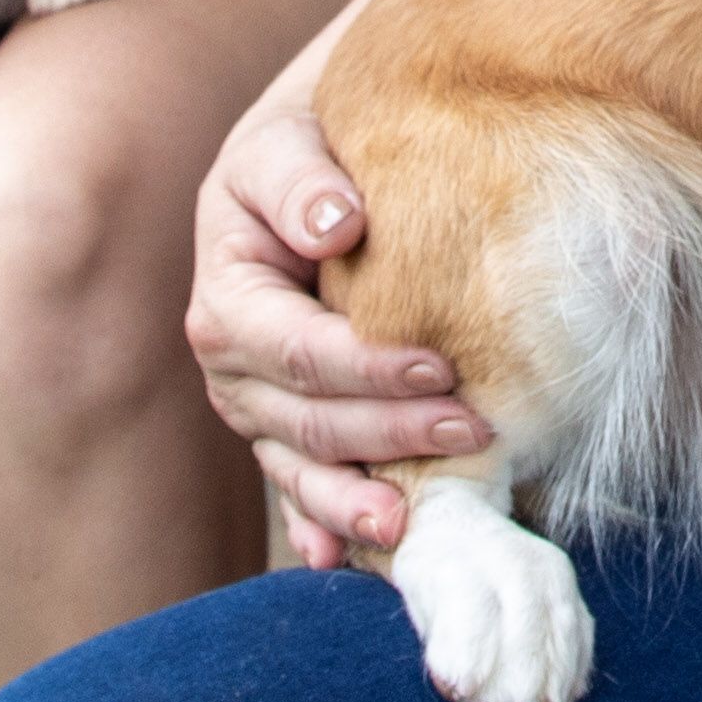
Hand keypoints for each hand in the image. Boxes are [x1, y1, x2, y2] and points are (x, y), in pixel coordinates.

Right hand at [186, 102, 490, 564]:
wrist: (307, 162)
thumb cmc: (304, 146)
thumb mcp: (288, 141)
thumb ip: (302, 180)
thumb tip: (338, 224)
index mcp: (227, 300)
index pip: (295, 350)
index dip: (364, 366)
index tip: (440, 364)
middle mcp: (234, 370)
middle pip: (307, 421)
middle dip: (388, 432)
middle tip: (474, 431)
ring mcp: (258, 412)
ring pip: (303, 469)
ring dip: (356, 500)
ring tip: (412, 523)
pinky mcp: (287, 435)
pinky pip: (300, 491)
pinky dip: (321, 527)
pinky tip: (345, 560)